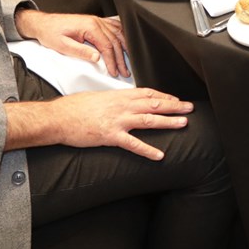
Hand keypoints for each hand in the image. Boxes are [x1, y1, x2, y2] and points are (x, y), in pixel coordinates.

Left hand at [17, 8, 129, 77]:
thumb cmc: (51, 33)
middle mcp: (96, 21)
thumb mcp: (63, 46)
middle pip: (115, 41)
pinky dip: (122, 35)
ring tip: (128, 61)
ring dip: (124, 48)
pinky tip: (125, 41)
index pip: (107, 46)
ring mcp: (97, 20)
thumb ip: (81, 51)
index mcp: (90, 26)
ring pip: (118, 34)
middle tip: (124, 72)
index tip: (114, 71)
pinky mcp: (96, 21)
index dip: (112, 61)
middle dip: (121, 58)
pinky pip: (114, 26)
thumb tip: (97, 58)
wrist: (44, 23)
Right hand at [45, 88, 193, 160]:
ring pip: (149, 119)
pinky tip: (159, 155)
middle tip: (189, 107)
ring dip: (168, 121)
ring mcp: (117, 121)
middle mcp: (121, 106)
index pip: (147, 93)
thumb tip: (124, 102)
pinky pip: (133, 144)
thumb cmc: (74, 108)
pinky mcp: (111, 136)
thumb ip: (114, 100)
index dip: (164, 96)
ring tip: (183, 123)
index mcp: (118, 96)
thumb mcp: (98, 97)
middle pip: (153, 103)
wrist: (58, 118)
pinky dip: (148, 150)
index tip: (176, 98)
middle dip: (174, 105)